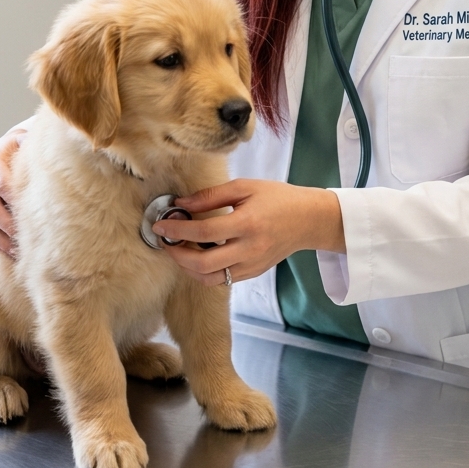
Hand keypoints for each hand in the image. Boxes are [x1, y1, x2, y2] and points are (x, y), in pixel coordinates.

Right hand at [0, 123, 28, 257]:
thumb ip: (35, 144)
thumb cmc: (25, 147)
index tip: (32, 214)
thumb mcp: (28, 140)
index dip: (15, 200)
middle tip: (25, 239)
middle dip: (8, 226)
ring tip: (17, 252)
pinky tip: (3, 256)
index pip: (2, 184)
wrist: (8, 148)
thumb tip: (55, 148)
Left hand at [154, 179, 344, 286]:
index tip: (160, 224)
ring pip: (210, 279)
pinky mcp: (253, 273)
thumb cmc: (278, 198)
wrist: (308, 219)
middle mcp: (249, 249)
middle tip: (165, 241)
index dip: (177, 229)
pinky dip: (204, 272)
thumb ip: (211, 195)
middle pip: (203, 264)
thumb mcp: (245, 187)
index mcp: (247, 223)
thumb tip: (181, 203)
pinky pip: (222, 280)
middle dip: (176, 255)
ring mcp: (252, 265)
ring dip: (188, 268)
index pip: (204, 232)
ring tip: (179, 250)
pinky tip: (198, 256)